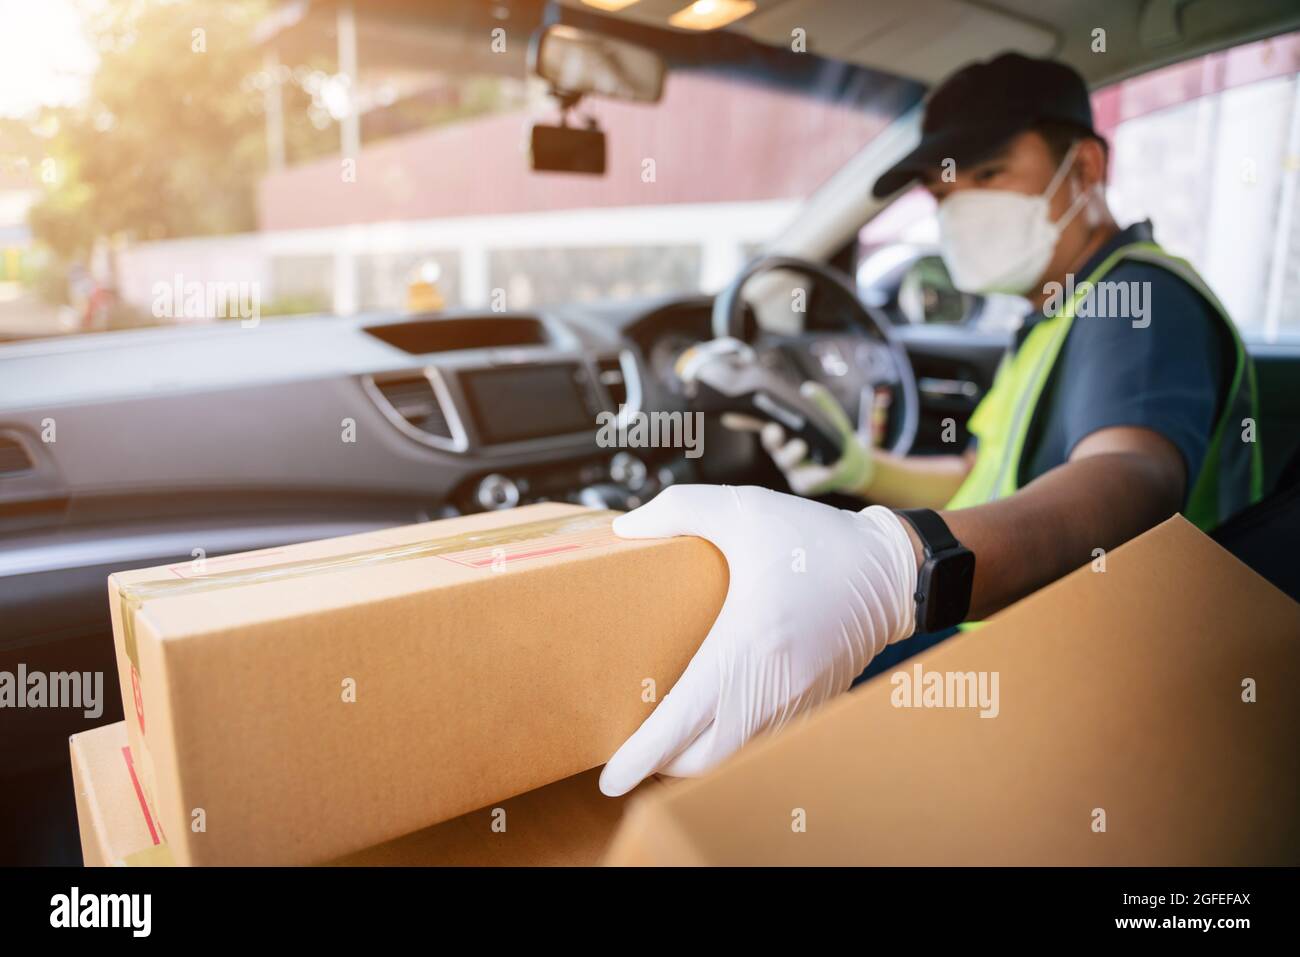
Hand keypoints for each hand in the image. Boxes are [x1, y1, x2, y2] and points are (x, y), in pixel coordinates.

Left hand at [599, 484, 916, 795]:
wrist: (889, 569)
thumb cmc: (815, 541)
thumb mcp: (743, 508)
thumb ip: (678, 510)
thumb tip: (625, 529)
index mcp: (747, 643)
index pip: (683, 722)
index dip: (643, 756)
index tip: (612, 778)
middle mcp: (772, 686)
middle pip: (703, 760)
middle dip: (663, 764)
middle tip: (634, 748)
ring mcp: (796, 703)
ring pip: (734, 758)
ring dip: (698, 757)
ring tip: (668, 738)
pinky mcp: (813, 706)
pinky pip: (762, 743)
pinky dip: (733, 744)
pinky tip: (716, 720)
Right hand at [725, 382, 875, 496]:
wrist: (848, 461)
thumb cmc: (831, 436)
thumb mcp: (829, 414)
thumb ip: (821, 400)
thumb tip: (808, 388)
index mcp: (783, 430)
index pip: (760, 422)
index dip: (744, 419)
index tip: (730, 417)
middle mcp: (782, 449)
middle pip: (770, 442)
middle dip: (770, 436)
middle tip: (773, 429)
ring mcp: (791, 468)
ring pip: (786, 460)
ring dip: (792, 452)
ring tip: (802, 446)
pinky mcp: (803, 483)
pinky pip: (806, 480)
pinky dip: (816, 474)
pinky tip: (826, 469)